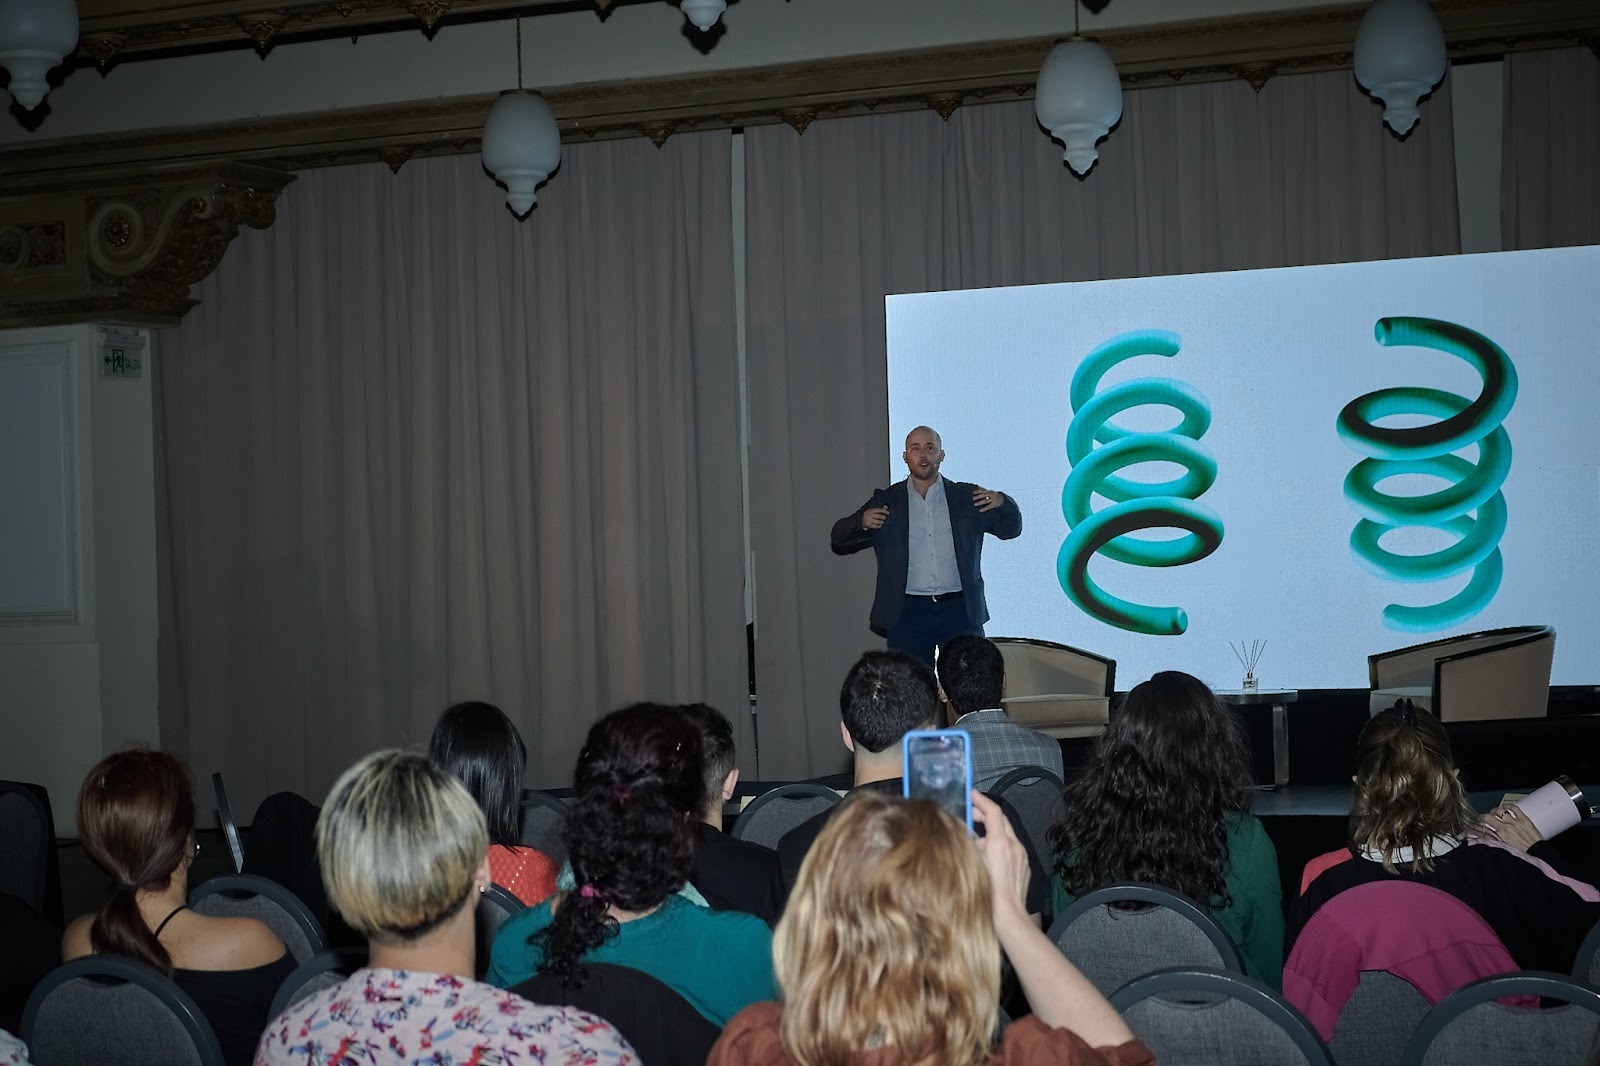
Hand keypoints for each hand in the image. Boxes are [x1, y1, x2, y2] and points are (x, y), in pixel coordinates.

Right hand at [861, 505, 889, 530]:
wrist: (861, 520)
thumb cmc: (869, 515)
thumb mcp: (873, 510)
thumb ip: (880, 509)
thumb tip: (886, 506)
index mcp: (871, 510)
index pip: (879, 510)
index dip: (884, 511)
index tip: (888, 513)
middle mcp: (870, 515)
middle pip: (879, 516)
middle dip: (883, 517)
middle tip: (884, 518)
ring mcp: (869, 520)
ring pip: (878, 522)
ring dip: (882, 522)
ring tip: (882, 521)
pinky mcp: (869, 525)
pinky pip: (876, 526)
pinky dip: (879, 526)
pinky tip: (880, 525)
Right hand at [971, 791, 1029, 918]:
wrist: (1008, 918)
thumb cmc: (987, 895)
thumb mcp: (971, 864)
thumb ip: (968, 843)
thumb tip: (964, 832)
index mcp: (1000, 842)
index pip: (993, 811)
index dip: (981, 800)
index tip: (971, 794)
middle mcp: (1014, 845)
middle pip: (1001, 820)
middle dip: (984, 814)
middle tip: (968, 814)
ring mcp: (1021, 856)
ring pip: (1005, 834)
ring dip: (991, 830)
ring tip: (973, 837)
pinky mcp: (1024, 867)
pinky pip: (1010, 848)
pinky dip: (998, 844)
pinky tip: (986, 855)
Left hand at [972, 487, 1004, 511]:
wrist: (1002, 499)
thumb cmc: (994, 495)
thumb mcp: (989, 491)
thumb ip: (984, 489)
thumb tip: (978, 486)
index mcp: (989, 491)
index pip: (983, 490)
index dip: (978, 491)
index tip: (973, 492)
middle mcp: (991, 495)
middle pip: (984, 495)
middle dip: (978, 496)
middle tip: (973, 498)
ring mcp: (993, 500)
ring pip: (985, 501)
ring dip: (980, 502)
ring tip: (975, 504)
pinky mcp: (994, 505)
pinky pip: (989, 507)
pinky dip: (984, 509)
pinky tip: (980, 510)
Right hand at [1473, 804, 1542, 851]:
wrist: (1538, 853)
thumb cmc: (1522, 853)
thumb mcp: (1503, 848)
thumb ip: (1490, 840)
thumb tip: (1479, 837)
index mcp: (1500, 835)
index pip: (1483, 825)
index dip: (1477, 822)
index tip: (1476, 822)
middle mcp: (1506, 827)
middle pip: (1488, 816)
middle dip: (1484, 816)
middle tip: (1484, 818)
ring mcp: (1515, 822)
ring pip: (1499, 810)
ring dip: (1495, 811)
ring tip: (1495, 813)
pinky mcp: (1523, 818)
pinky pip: (1513, 807)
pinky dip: (1508, 805)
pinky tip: (1505, 807)